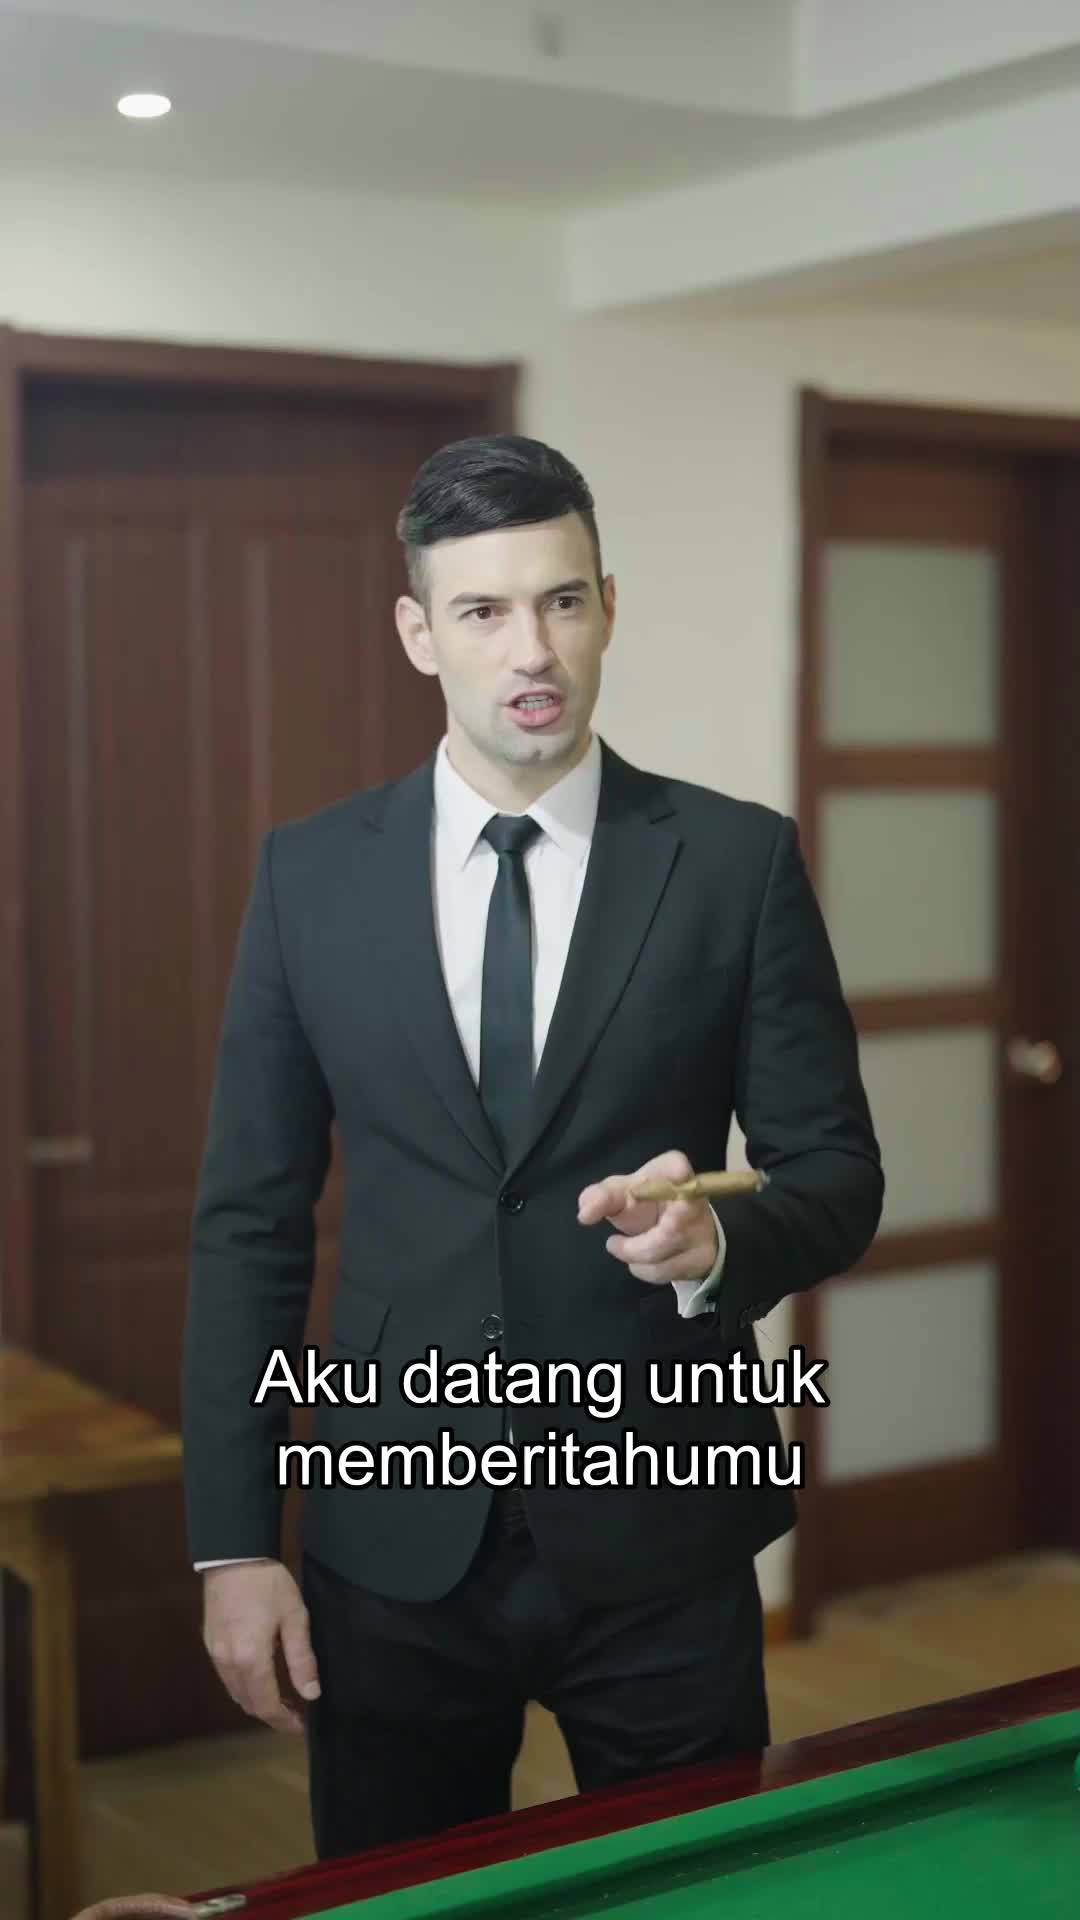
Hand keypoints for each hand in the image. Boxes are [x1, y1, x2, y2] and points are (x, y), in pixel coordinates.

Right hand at [202, 1560, 320, 1734]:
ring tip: (281, 1698)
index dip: (283, 1721)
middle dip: (271, 1715)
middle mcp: (228, 1663)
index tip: (300, 1727)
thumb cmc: (268, 1584)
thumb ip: (302, 1659)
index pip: (266, 1705)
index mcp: (251, 1658)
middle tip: (294, 1714)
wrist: (234, 1556)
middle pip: (248, 1704)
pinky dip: (244, 1687)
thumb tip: (311, 1693)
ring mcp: (215, 1654)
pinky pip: (227, 1678)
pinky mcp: (210, 1644)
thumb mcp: (294, 1617)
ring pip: (236, 1693)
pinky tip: (260, 1678)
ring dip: (257, 1702)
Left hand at [577, 1149, 718, 1285]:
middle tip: (612, 1243)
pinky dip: (645, 1270)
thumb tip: (585, 1214)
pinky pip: (666, 1270)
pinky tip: (640, 1262)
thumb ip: (600, 1197)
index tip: (668, 1177)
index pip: (677, 1166)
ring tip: (623, 1249)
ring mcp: (703, 1229)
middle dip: (633, 1247)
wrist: (678, 1227)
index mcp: (672, 1171)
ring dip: (632, 1257)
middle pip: (667, 1226)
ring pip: (660, 1253)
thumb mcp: (619, 1193)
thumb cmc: (644, 1202)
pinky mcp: (704, 1256)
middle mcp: (694, 1198)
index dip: (675, 1172)